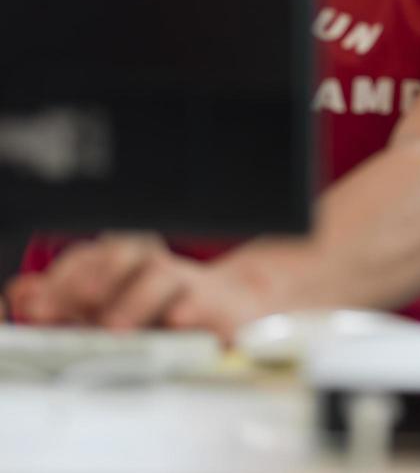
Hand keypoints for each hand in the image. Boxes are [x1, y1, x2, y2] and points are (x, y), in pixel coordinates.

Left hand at [5, 235, 270, 342]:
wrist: (233, 308)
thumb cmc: (168, 309)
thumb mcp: (112, 306)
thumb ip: (67, 302)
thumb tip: (20, 292)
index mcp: (125, 265)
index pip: (89, 258)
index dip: (62, 278)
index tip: (36, 306)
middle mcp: (154, 267)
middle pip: (121, 256)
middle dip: (91, 279)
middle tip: (72, 304)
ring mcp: (186, 283)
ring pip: (159, 275)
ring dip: (133, 300)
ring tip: (113, 326)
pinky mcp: (219, 304)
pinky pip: (204, 301)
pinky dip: (191, 309)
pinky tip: (176, 319)